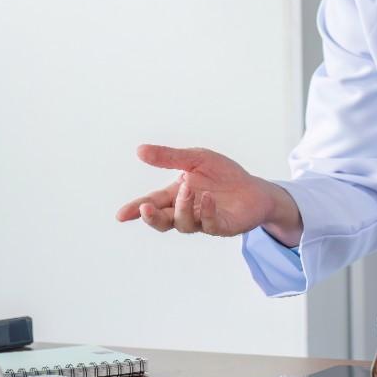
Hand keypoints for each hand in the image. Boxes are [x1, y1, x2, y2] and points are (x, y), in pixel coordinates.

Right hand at [116, 144, 303, 244]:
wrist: (255, 189)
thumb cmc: (224, 175)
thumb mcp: (196, 159)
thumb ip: (169, 157)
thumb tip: (140, 150)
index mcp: (176, 195)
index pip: (152, 203)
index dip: (136, 209)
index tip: (121, 215)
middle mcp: (187, 211)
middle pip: (163, 221)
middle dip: (152, 216)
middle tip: (146, 208)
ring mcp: (203, 221)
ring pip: (183, 224)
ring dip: (182, 207)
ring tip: (188, 188)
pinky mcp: (222, 226)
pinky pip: (209, 224)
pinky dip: (206, 211)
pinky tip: (207, 198)